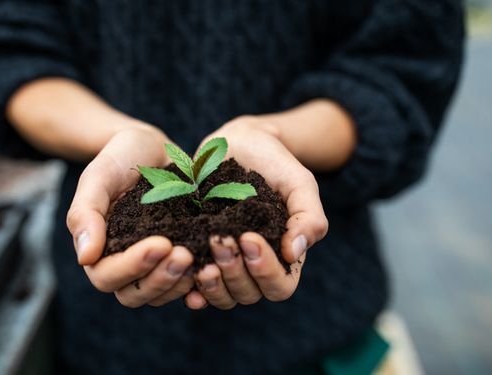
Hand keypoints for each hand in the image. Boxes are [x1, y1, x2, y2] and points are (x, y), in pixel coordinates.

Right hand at [67, 125, 194, 307]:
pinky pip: (185, 284)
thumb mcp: (98, 177)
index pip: (107, 276)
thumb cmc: (119, 158)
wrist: (150, 147)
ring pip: (161, 294)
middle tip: (185, 254)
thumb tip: (85, 258)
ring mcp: (152, 264)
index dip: (132, 267)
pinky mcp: (178, 257)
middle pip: (134, 294)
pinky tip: (214, 266)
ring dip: (180, 283)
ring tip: (201, 260)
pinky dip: (198, 282)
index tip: (161, 243)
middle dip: (160, 279)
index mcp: (99, 249)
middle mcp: (124, 263)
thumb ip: (85, 214)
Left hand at [185, 116, 328, 309]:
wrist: (240, 143)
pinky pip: (194, 285)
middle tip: (218, 239)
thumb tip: (295, 252)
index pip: (280, 286)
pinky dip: (189, 287)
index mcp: (283, 258)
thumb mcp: (299, 183)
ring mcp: (225, 264)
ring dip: (211, 284)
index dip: (265, 270)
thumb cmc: (276, 163)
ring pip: (221, 295)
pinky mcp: (199, 255)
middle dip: (233, 271)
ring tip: (200, 261)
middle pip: (248, 294)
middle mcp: (254, 268)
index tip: (249, 237)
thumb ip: (309, 217)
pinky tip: (182, 272)